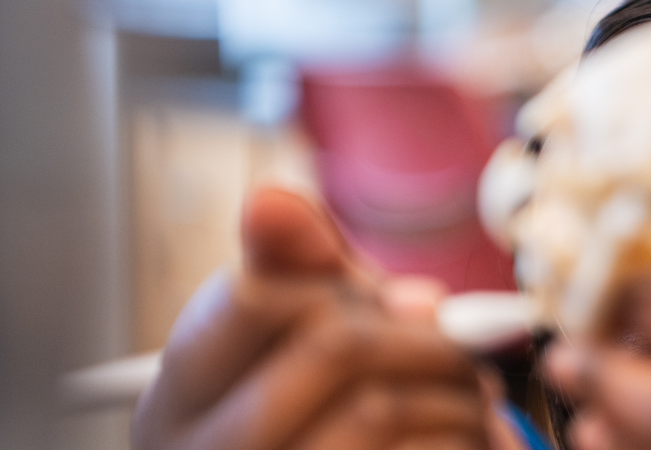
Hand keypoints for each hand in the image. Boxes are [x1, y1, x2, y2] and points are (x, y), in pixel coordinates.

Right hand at [132, 188, 502, 449]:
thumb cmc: (326, 403)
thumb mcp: (303, 326)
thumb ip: (296, 261)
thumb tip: (272, 200)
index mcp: (178, 397)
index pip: (256, 298)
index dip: (345, 285)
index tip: (393, 302)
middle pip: (335, 348)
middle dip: (421, 335)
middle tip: (461, 348)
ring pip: (382, 410)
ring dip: (456, 392)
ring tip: (472, 395)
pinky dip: (466, 439)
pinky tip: (466, 437)